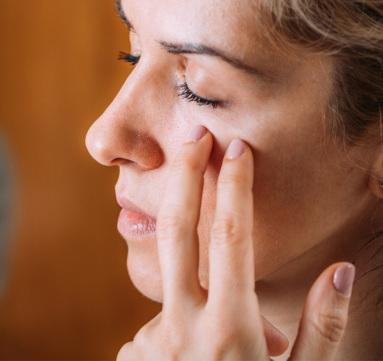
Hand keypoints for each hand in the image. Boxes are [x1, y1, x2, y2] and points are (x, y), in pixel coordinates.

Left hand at [118, 126, 354, 360]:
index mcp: (231, 330)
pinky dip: (186, 334)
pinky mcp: (134, 353)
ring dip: (202, 300)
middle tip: (193, 136)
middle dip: (185, 175)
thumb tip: (339, 270)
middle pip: (175, 230)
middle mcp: (183, 328)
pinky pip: (164, 324)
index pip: (232, 239)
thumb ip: (322, 328)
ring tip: (224, 355)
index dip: (235, 188)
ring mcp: (152, 341)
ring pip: (178, 289)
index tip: (236, 148)